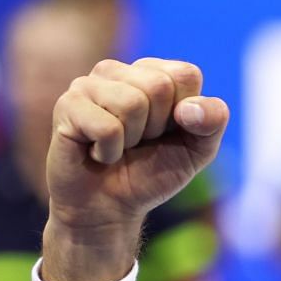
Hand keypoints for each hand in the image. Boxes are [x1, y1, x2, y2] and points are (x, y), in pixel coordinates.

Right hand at [40, 58, 227, 280]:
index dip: (186, 114)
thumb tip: (189, 108)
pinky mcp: (67, 105)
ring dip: (131, 139)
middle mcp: (118, 71)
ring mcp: (88, 84)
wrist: (109, 208)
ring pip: (132, 103)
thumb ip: (213, 121)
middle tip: (139, 142)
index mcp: (153, 72)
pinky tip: (96, 153)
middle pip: (159, 86)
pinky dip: (108, 152)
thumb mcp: (198, 149)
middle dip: (157, 127)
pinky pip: (107, 127)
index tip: (167, 132)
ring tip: (118, 146)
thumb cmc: (152, 173)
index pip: (186, 74)